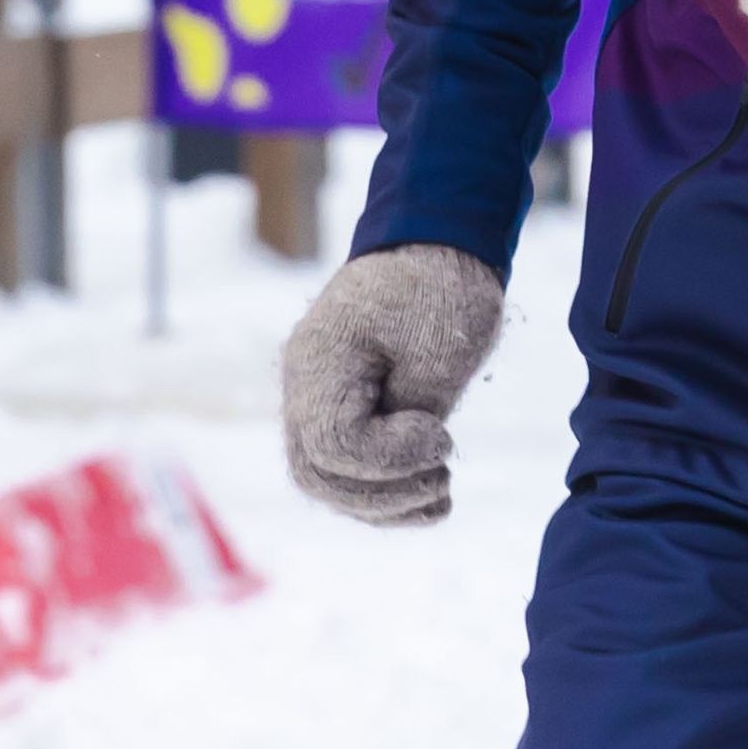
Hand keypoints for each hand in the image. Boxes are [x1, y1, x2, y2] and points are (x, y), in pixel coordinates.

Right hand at [282, 245, 503, 525]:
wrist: (437, 244)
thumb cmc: (441, 286)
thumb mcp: (439, 348)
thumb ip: (411, 411)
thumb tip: (402, 467)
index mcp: (320, 359)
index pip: (333, 443)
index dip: (389, 459)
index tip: (442, 436)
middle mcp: (305, 383)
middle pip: (317, 473)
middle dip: (383, 494)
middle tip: (442, 478)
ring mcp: (317, 398)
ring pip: (328, 481)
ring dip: (385, 504)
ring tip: (441, 491)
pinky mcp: (341, 409)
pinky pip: (346, 470)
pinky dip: (385, 493)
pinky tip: (431, 499)